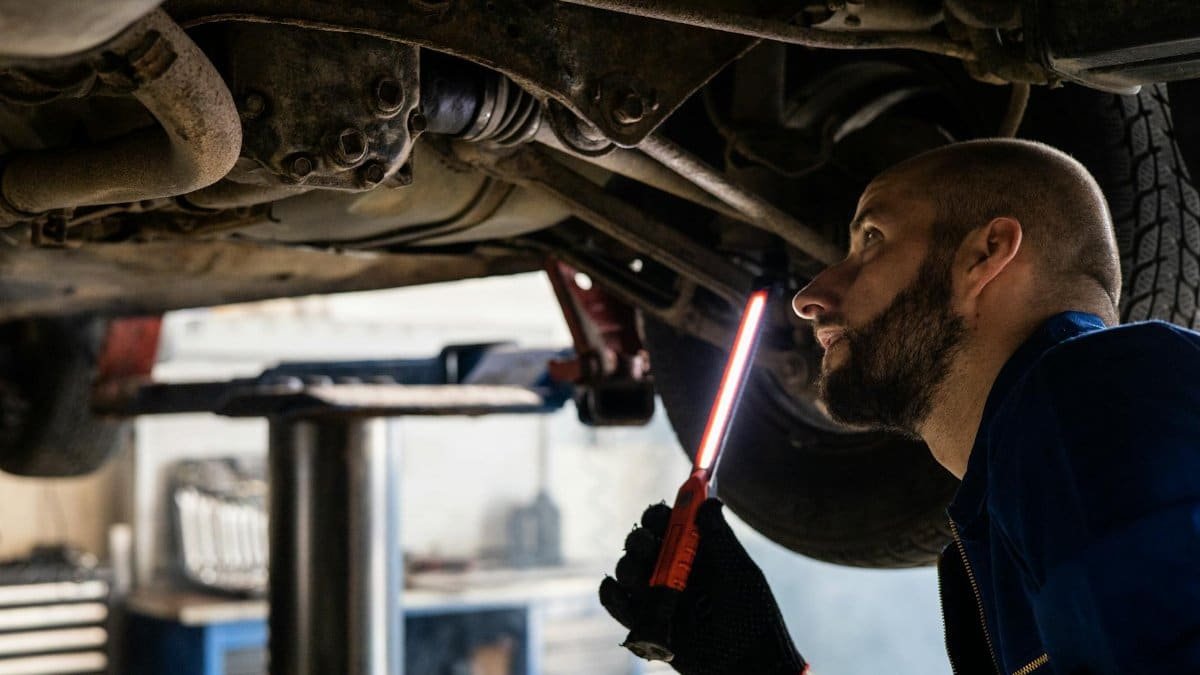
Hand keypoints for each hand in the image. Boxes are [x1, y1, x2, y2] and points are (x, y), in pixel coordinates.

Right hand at [599, 498, 807, 674]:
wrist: (748, 663)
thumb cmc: (752, 616)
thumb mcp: (739, 572)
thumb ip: (720, 537)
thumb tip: (709, 500)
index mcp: (694, 553)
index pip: (667, 523)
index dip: (659, 515)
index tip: (661, 515)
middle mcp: (672, 571)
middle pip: (640, 542)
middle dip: (639, 539)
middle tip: (649, 545)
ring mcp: (656, 597)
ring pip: (626, 569)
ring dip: (628, 566)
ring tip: (642, 579)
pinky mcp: (644, 623)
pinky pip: (616, 602)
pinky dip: (611, 593)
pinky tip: (620, 591)